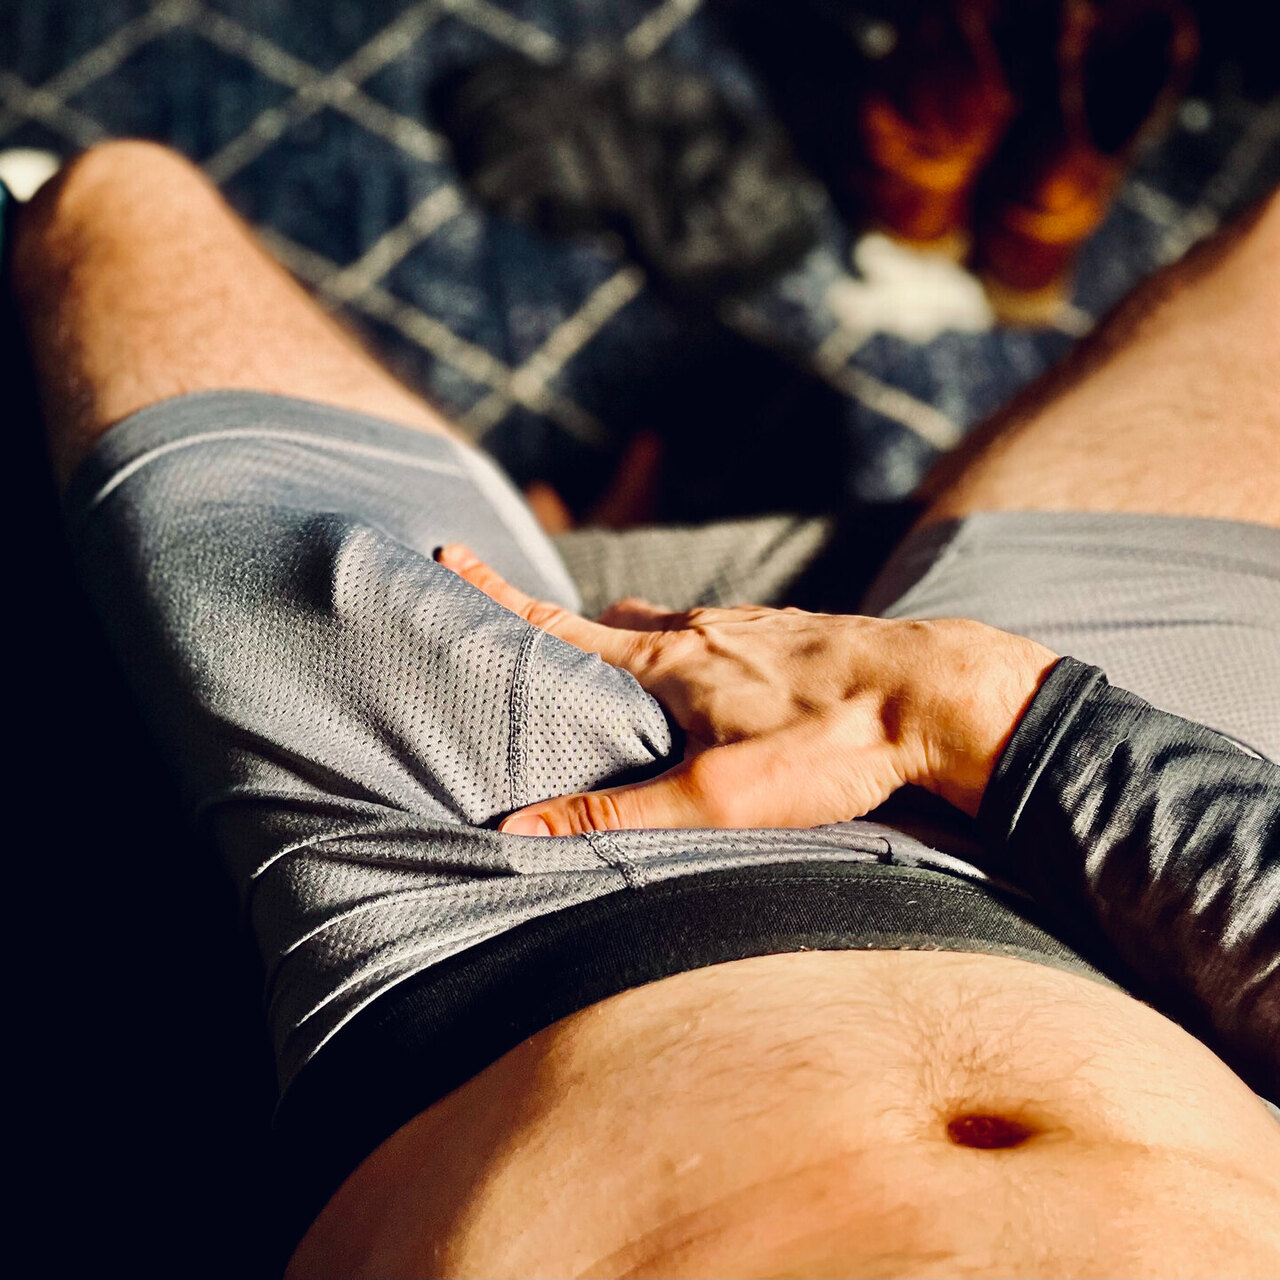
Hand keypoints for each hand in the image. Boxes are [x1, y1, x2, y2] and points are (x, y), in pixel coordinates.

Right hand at [438, 545, 1058, 834]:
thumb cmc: (828, 748)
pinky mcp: (799, 632)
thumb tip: (517, 826)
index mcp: (669, 662)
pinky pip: (727, 632)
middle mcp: (705, 629)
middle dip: (573, 627)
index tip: (451, 553)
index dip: (500, 596)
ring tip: (626, 662)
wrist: (936, 696)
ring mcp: (756, 624)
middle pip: (616, 621)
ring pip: (675, 624)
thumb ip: (617, 811)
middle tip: (541, 635)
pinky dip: (702, 646)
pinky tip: (724, 673)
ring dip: (640, 637)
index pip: (561, 624)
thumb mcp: (716, 796)